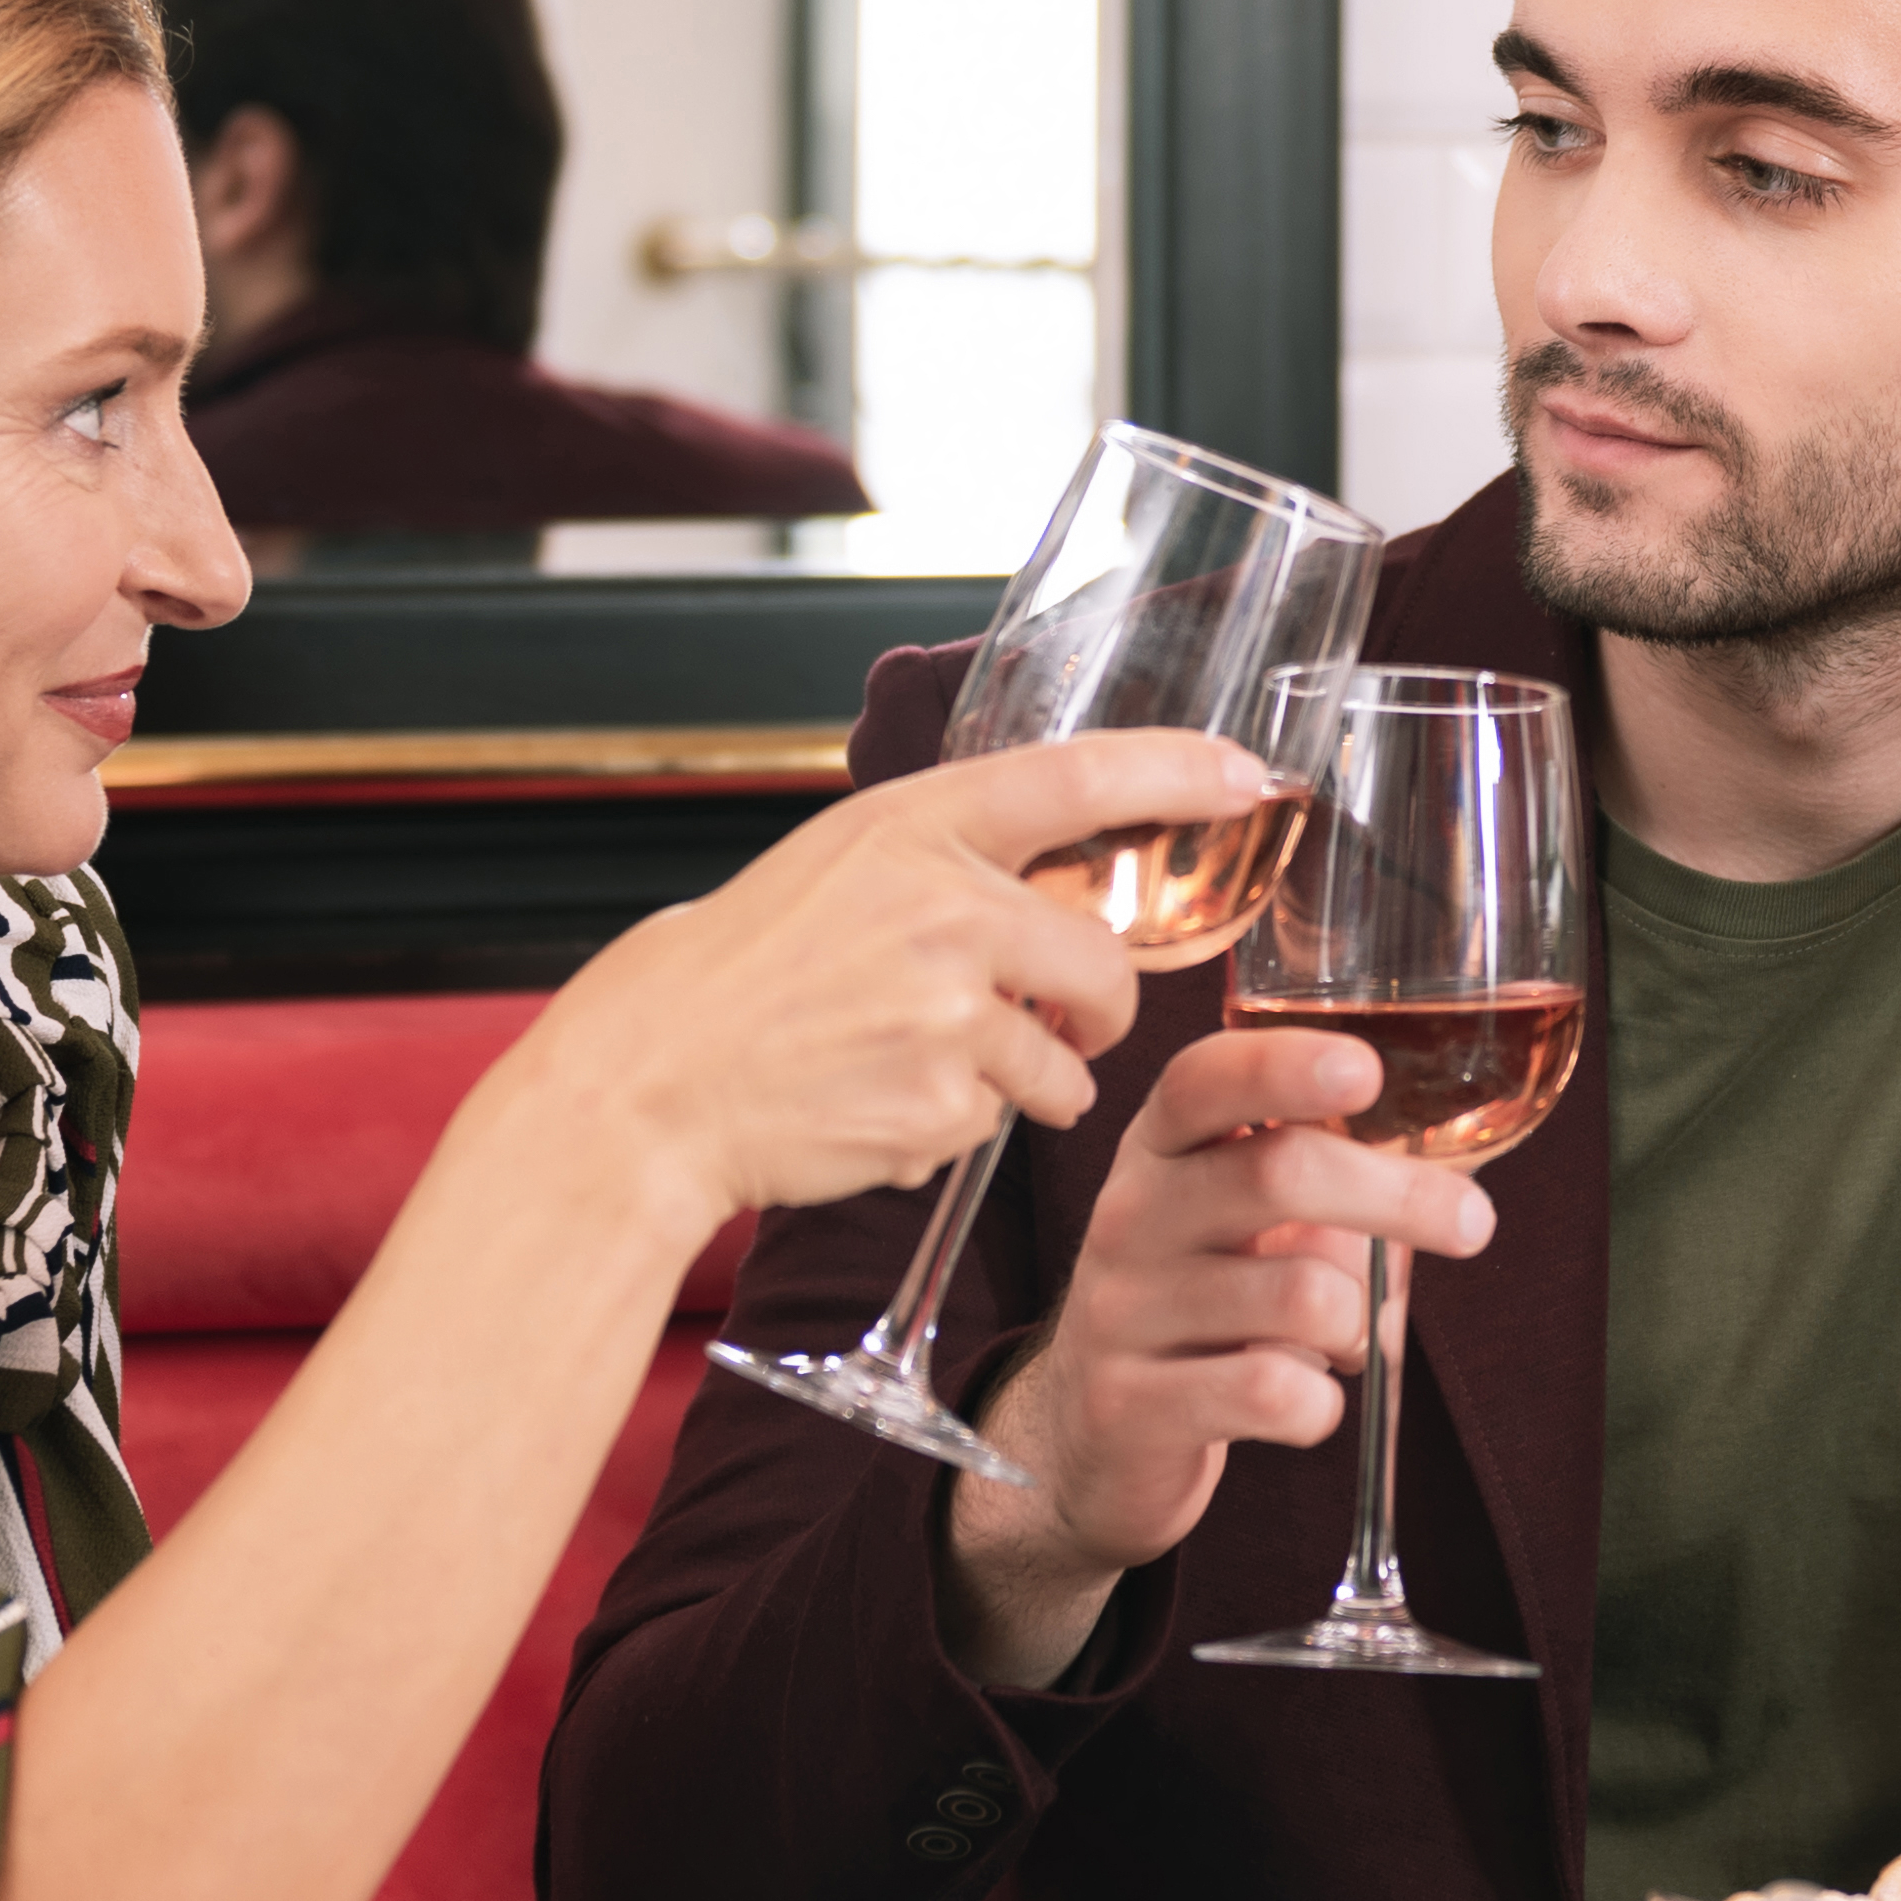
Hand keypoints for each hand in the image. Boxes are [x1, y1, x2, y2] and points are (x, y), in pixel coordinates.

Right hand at [508, 731, 1260, 1235]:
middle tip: (1053, 1028)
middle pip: (1104, 968)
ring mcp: (947, 1010)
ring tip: (913, 1068)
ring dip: (1022, 1082)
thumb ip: (946, 870)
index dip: (1176, 772)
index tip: (1248, 775)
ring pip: (1064, 1067)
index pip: (1079, 778)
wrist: (652, 1082)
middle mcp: (944, 907)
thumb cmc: (739, 977)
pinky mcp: (940, 1102)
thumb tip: (1060, 895)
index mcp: (915, 827)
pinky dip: (953, 1129)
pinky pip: (996, 1124)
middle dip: (1096, 1014)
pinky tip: (875, 1104)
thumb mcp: (837, 872)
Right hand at [940, 1025, 1493, 1684]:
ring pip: (1301, 1297)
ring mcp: (1121, 1310)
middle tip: (1472, 1223)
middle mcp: (1130, 1214)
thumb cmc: (1198, 1304)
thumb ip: (1321, 1184)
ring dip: (1359, 1325)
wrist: (1088, 1431)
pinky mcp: (1130, 1405)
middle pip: (1278, 1172)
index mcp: (1160, 1149)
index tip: (1366, 1072)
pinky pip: (1274, 1394)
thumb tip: (1444, 1183)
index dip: (1284, 1066)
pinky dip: (1321, 1404)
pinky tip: (1302, 1402)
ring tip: (1344, 1341)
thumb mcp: (1236, 1221)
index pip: (1205, 1081)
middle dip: (1397, 1197)